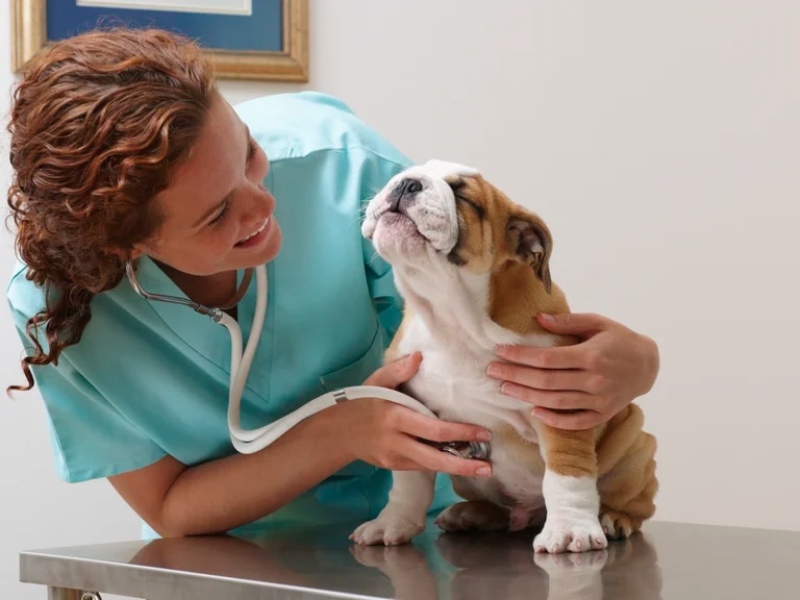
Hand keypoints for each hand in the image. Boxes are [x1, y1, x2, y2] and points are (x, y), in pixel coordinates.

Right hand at [342, 352, 492, 477]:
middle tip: (488, 467)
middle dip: (464, 464)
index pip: (434, 430)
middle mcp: (397, 442)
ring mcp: (395, 457)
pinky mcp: (394, 466)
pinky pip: (421, 466)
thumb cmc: (363, 401)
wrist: (338, 432)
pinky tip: (458, 462)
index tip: (483, 433)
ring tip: (481, 469)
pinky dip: (440, 464)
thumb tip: (419, 356)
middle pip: (435, 458)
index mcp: (397, 418)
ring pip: (430, 466)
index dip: (460, 433)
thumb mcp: (377, 380)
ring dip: (456, 469)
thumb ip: (399, 369)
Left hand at [487, 313, 658, 429]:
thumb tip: (538, 319)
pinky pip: (574, 421)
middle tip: (492, 372)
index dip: (521, 356)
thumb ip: (568, 321)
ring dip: (527, 396)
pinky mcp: (602, 414)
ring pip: (556, 402)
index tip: (500, 352)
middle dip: (515, 376)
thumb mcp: (598, 323)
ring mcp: (599, 400)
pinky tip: (534, 411)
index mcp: (591, 355)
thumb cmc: (620, 340)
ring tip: (505, 389)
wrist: (649, 365)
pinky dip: (553, 419)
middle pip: (546, 381)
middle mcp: (594, 380)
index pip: (547, 359)